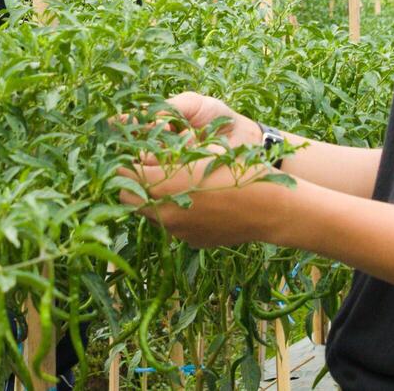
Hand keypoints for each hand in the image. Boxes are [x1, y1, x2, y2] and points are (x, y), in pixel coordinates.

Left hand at [116, 92, 283, 247]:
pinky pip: (172, 226)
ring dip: (151, 200)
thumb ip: (167, 157)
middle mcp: (165, 212)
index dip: (125, 163)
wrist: (269, 207)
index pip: (124, 175)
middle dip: (130, 184)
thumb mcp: (201, 152)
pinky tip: (195, 202)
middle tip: (143, 169)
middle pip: (127, 199)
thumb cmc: (237, 170)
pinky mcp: (191, 241)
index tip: (129, 155)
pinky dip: (173, 214)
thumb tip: (144, 158)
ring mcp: (177, 231)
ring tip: (170, 184)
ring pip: (149, 214)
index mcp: (163, 185)